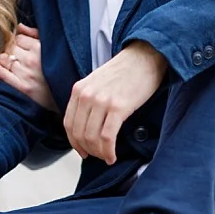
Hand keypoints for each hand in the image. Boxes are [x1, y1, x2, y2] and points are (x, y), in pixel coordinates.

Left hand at [0, 23, 56, 111]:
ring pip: (3, 58)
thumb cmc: (56, 70)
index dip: (18, 42)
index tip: (20, 48)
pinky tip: (0, 68)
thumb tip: (19, 27)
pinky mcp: (22, 88)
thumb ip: (35, 35)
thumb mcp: (52, 49)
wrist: (64, 96)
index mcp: (41, 48)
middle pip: (10, 47)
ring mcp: (26, 74)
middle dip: (10, 50)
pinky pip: (1, 73)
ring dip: (3, 59)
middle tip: (15, 57)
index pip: (19, 37)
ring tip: (8, 63)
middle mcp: (32, 60)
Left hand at [62, 41, 167, 164]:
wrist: (145, 57)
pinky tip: (113, 156)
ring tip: (107, 157)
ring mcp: (101, 101)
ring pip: (92, 138)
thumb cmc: (125, 72)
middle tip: (98, 156)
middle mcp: (86, 95)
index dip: (74, 143)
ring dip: (99, 153)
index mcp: (79, 89)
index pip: (68, 124)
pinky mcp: (118, 107)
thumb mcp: (97, 83)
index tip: (83, 152)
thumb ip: (88, 101)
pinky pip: (107, 137)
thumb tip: (86, 128)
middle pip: (79, 134)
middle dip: (88, 150)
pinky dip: (108, 151)